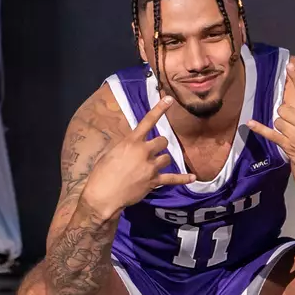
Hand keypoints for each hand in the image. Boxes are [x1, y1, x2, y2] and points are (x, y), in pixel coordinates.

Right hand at [79, 96, 195, 218]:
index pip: (147, 121)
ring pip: (167, 158)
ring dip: (163, 160)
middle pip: (162, 141)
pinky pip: (173, 178)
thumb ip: (125, 147)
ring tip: (154, 165)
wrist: (104, 195)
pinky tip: (193, 177)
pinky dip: (183, 178)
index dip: (159, 109)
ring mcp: (151, 167)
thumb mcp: (111, 153)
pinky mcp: (154, 181)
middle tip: (152, 150)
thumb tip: (133, 146)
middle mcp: (143, 151)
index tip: (170, 99)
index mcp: (131, 142)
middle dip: (159, 144)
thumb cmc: (102, 173)